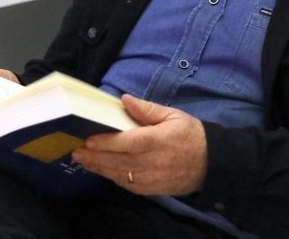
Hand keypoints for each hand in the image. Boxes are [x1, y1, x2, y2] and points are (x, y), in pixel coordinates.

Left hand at [71, 94, 206, 195]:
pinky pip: (128, 185)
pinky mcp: (152, 189)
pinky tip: (101, 170)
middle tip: (77, 152)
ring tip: (83, 161)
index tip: (89, 140)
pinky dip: (113, 177)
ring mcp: (153, 178)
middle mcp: (154, 162)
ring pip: (121, 174)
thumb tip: (124, 100)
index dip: (107, 142)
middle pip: (120, 160)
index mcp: (160, 140)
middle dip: (96, 156)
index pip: (129, 142)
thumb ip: (147, 109)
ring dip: (100, 168)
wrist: (211, 163)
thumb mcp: (173, 115)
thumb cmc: (191, 135)